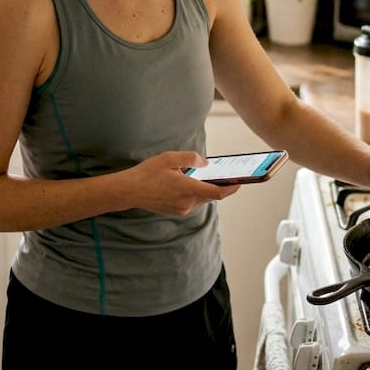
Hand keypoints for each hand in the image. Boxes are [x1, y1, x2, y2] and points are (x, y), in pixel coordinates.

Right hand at [123, 151, 239, 215]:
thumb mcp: (170, 158)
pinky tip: (193, 183)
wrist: (129, 191)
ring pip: (202, 199)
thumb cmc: (148, 173)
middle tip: (229, 176)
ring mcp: (182, 209)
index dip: (232, 188)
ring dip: (207, 189)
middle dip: (221, 186)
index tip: (241, 182)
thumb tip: (205, 163)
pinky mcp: (176, 211)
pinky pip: (193, 202)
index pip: (218, 192)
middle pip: (212, 196)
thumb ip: (191, 159)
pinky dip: (197, 193)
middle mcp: (188, 203)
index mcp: (188, 190)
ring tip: (211, 176)